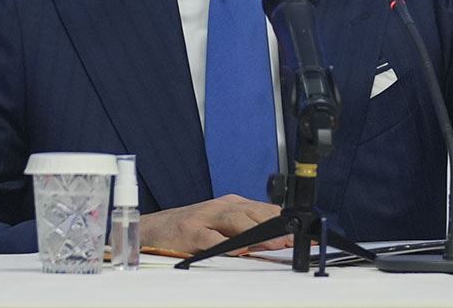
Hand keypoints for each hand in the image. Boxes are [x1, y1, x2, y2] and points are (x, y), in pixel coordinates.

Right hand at [138, 194, 287, 255]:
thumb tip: (277, 242)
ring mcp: (204, 218)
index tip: (298, 234)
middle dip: (274, 225)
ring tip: (273, 243)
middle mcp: (219, 208)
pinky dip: (225, 243)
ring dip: (256, 231)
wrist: (154, 229)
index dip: (282, 221)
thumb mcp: (221, 226)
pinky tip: (237, 249)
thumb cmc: (191, 229)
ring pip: (234, 220)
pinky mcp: (190, 232)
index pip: (262, 209)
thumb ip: (247, 231)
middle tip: (290, 239)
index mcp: (230, 204)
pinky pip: (210, 238)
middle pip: (251, 212)